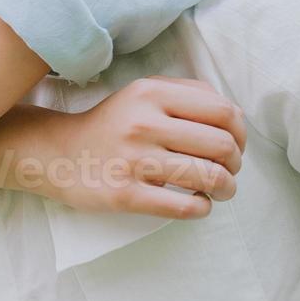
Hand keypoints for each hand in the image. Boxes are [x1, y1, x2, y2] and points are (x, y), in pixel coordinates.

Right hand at [35, 75, 244, 217]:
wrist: (59, 153)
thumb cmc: (112, 124)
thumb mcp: (143, 92)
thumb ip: (187, 93)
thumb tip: (235, 114)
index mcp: (152, 93)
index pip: (222, 112)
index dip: (240, 132)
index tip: (236, 145)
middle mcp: (144, 123)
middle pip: (221, 145)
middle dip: (235, 164)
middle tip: (229, 171)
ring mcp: (134, 161)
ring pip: (208, 177)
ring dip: (226, 188)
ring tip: (220, 190)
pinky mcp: (125, 195)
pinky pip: (183, 206)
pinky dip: (202, 208)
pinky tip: (199, 204)